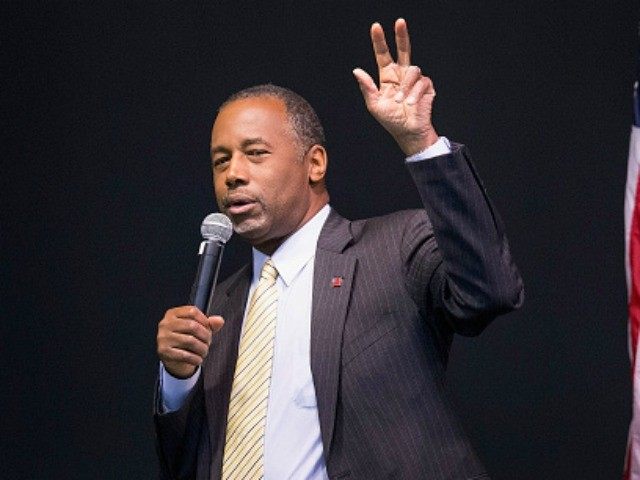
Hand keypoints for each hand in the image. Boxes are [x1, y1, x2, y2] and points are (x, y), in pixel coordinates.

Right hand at [157, 306, 223, 378]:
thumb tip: (219, 321)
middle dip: (205, 336)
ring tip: (204, 351)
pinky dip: (195, 358)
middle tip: (208, 342)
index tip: (209, 328)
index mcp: (173, 314)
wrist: (174, 358)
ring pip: (190, 341)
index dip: (204, 320)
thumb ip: (210, 324)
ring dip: (202, 348)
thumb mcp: (198, 328)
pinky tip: (198, 359)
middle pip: (192, 326)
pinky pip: (184, 355)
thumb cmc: (186, 339)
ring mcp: (163, 337)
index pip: (192, 311)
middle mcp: (165, 324)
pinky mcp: (164, 351)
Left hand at [353, 18, 437, 155]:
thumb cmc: (392, 121)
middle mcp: (401, 75)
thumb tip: (356, 70)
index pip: (383, 55)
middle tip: (399, 21)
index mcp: (387, 77)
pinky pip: (421, 82)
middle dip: (401, 36)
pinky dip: (414, 94)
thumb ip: (367, 87)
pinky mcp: (426, 86)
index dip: (380, 42)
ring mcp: (415, 80)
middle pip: (403, 50)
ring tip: (401, 102)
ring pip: (412, 69)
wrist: (409, 132)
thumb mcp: (375, 105)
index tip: (376, 27)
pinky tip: (411, 104)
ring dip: (405, 87)